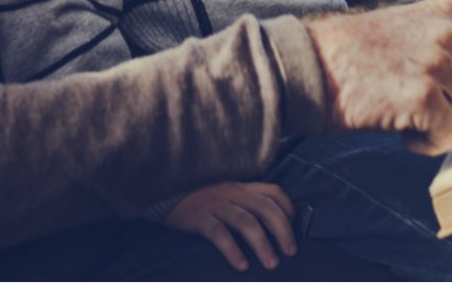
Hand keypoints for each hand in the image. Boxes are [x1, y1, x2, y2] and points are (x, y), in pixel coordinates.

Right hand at [164, 181, 296, 270]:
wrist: (157, 192)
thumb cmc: (194, 200)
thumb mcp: (220, 195)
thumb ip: (241, 204)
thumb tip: (267, 227)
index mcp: (238, 186)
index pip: (272, 191)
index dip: (288, 208)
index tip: (294, 227)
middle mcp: (230, 192)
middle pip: (265, 207)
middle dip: (282, 230)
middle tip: (290, 252)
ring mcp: (213, 203)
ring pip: (246, 221)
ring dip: (262, 244)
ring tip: (271, 264)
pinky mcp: (197, 216)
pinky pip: (219, 233)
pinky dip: (232, 249)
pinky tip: (241, 265)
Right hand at [305, 0, 451, 154]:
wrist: (306, 65)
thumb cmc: (353, 53)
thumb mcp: (407, 26)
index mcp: (446, 11)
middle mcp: (447, 32)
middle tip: (423, 109)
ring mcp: (436, 62)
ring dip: (441, 129)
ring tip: (405, 115)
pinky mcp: (423, 95)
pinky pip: (448, 136)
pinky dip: (425, 144)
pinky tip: (400, 131)